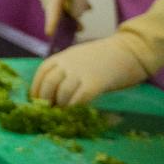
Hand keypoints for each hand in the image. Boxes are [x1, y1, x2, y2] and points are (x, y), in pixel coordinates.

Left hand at [29, 36, 148, 105]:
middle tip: (49, 110)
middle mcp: (68, 64)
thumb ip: (63, 70)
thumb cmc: (101, 57)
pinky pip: (79, 99)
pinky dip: (75, 108)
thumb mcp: (76, 58)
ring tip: (63, 113)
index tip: (36, 100)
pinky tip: (76, 113)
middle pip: (48, 84)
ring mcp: (81, 73)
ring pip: (62, 93)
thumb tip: (51, 92)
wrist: (128, 50)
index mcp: (61, 57)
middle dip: (45, 100)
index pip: (41, 73)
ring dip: (61, 106)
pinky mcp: (96, 83)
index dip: (36, 88)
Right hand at [34, 0, 94, 37]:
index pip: (53, 5)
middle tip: (80, 26)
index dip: (52, 20)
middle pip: (52, 7)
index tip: (49, 33)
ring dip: (62, 9)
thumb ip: (80, 2)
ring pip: (49, 3)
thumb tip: (74, 17)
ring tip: (82, 6)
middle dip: (64, 18)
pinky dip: (57, 1)